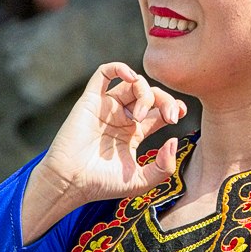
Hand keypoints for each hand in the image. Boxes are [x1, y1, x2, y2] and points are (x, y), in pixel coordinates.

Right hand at [24, 64, 187, 240]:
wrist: (70, 183)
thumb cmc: (101, 184)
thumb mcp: (141, 181)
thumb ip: (164, 167)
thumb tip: (173, 140)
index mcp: (135, 132)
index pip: (159, 110)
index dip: (173, 106)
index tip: (180, 115)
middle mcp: (122, 117)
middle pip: (151, 94)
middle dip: (166, 100)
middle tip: (171, 117)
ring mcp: (107, 107)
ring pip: (132, 83)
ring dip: (144, 92)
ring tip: (139, 116)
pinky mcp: (90, 101)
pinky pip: (103, 73)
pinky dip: (119, 68)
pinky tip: (131, 78)